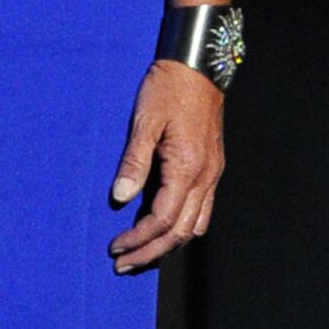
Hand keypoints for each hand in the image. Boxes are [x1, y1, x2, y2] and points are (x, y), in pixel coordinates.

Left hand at [110, 60, 223, 272]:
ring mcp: (213, 172)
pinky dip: (183, 226)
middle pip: (182, 231)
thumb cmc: (168, 89)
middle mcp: (206, 175)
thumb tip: (120, 197)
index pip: (162, 219)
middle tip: (122, 263)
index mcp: (188, 167)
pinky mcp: (213, 166)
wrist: (199, 65)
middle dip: (151, 251)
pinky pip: (203, 209)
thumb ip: (134, 162)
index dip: (138, 238)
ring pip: (197, 224)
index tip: (114, 247)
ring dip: (169, 243)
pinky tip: (164, 227)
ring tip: (142, 251)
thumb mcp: (145, 122)